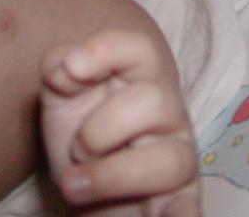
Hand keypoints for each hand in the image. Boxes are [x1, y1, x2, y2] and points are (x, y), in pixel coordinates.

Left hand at [40, 29, 199, 215]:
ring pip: (169, 160)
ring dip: (110, 175)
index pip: (142, 48)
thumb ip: (59, 69)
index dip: (107, 51)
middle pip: (154, 101)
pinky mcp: (180, 202)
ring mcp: (178, 158)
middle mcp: (169, 113)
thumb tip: (68, 66)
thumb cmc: (82, 132)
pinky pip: (189, 211)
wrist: (91, 188)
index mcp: (141, 78)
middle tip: (76, 149)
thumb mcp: (61, 97)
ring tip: (75, 185)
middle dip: (99, 129)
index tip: (72, 68)